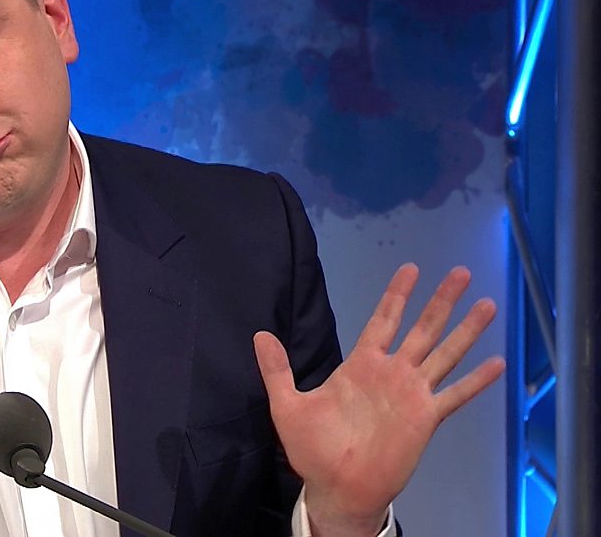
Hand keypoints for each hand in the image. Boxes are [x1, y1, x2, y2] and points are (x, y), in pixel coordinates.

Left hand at [253, 264, 504, 536]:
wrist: (336, 487)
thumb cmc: (312, 449)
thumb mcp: (287, 405)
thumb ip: (277, 370)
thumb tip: (259, 335)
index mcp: (361, 365)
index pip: (382, 320)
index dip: (396, 294)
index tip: (410, 268)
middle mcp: (391, 373)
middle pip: (422, 328)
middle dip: (440, 300)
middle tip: (460, 271)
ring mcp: (411, 394)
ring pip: (444, 353)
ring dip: (465, 330)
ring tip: (486, 303)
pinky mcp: (425, 418)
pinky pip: (454, 395)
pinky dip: (476, 381)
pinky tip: (497, 363)